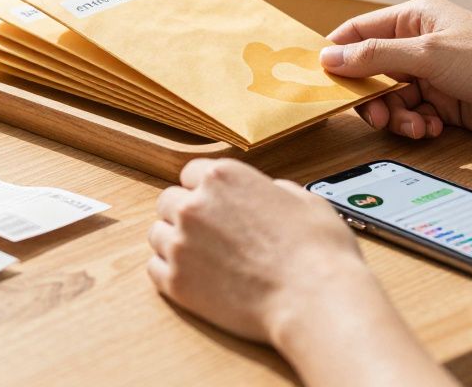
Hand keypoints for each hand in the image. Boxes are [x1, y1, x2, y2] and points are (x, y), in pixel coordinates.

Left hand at [148, 158, 369, 342]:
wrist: (313, 299)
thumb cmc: (316, 251)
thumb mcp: (304, 199)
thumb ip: (275, 189)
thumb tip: (271, 193)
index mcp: (223, 177)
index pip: (191, 173)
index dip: (204, 189)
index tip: (212, 203)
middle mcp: (194, 206)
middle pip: (168, 202)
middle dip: (185, 214)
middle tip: (208, 234)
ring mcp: (181, 245)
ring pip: (157, 235)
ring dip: (175, 242)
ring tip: (202, 258)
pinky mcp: (177, 282)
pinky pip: (154, 270)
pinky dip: (170, 272)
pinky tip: (194, 278)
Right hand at [321, 0, 471, 144]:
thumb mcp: (428, 54)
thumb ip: (375, 57)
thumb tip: (330, 57)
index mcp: (415, 18)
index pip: (360, 32)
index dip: (339, 55)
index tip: (323, 81)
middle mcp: (420, 44)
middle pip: (371, 72)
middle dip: (370, 96)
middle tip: (377, 116)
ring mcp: (433, 75)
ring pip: (390, 99)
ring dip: (396, 116)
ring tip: (415, 125)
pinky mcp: (445, 103)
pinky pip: (412, 115)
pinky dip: (416, 125)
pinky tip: (432, 128)